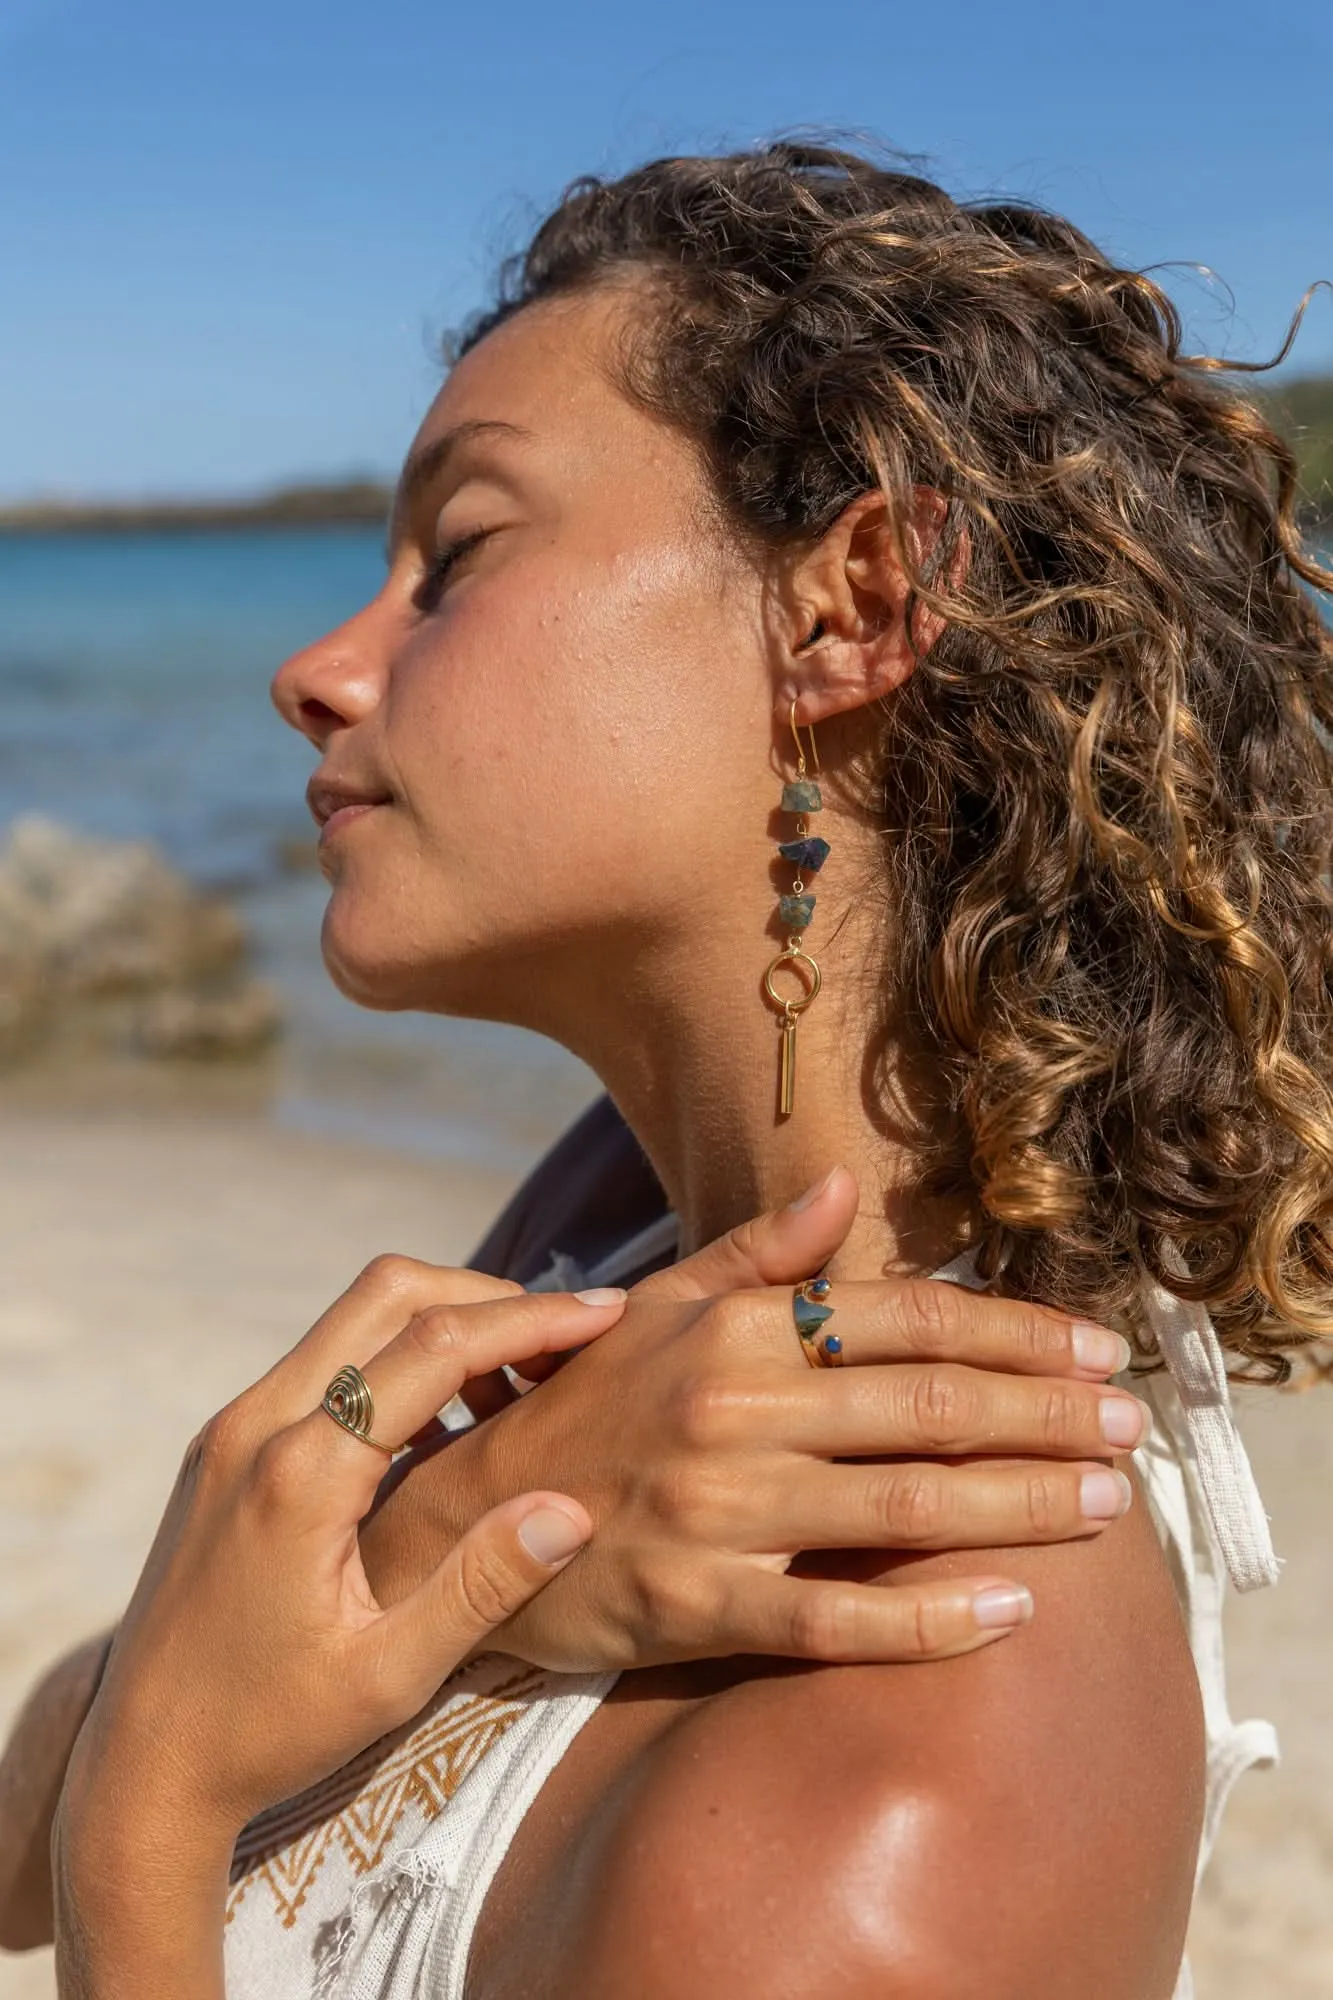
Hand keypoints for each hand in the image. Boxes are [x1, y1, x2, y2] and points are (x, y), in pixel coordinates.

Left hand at [57, 1281, 624, 1851]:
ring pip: (355, 1318)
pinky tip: (451, 1426)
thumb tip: (572, 1507)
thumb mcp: (390, 1676)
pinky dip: (398, 1364)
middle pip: (389, 1293)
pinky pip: (327, 1363)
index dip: (530, 1319)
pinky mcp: (226, 1445)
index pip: (434, 1345)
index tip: (610, 1313)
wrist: (140, 1766)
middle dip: (490, 1299)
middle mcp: (255, 1424)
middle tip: (571, 1338)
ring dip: (444, 1327)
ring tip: (524, 1384)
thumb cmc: (268, 1733)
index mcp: (300, 1472)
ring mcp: (232, 1428)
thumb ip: (482, 1585)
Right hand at [361, 1167, 1145, 1669]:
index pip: (903, 1316)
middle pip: (926, 1406)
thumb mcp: (655, 1305)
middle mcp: (733, 1409)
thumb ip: (758, 1253)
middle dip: (1045, 1415)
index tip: (1096, 1348)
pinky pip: (836, 1621)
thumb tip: (846, 1186)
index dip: (1013, 1330)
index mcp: (733, 1327)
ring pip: (903, 1508)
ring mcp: (719, 1511)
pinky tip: (1011, 1612)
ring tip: (1106, 1506)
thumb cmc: (577, 1402)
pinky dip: (931, 1621)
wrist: (460, 1522)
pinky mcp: (700, 1607)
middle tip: (1131, 1427)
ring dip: (1021, 1506)